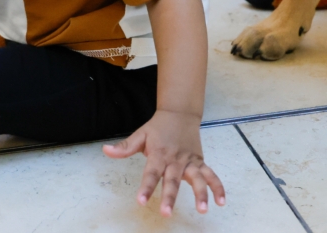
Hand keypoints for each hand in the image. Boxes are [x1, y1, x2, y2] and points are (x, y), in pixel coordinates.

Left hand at [103, 110, 224, 215]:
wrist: (180, 113)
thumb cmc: (158, 128)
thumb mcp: (140, 135)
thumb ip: (125, 147)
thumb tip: (105, 151)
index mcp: (159, 154)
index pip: (151, 173)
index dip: (146, 187)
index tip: (142, 201)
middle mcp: (175, 159)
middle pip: (173, 180)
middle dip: (170, 197)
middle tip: (167, 213)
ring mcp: (190, 161)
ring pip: (197, 178)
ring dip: (201, 193)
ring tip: (203, 209)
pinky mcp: (200, 162)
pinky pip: (211, 175)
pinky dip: (218, 187)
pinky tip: (221, 202)